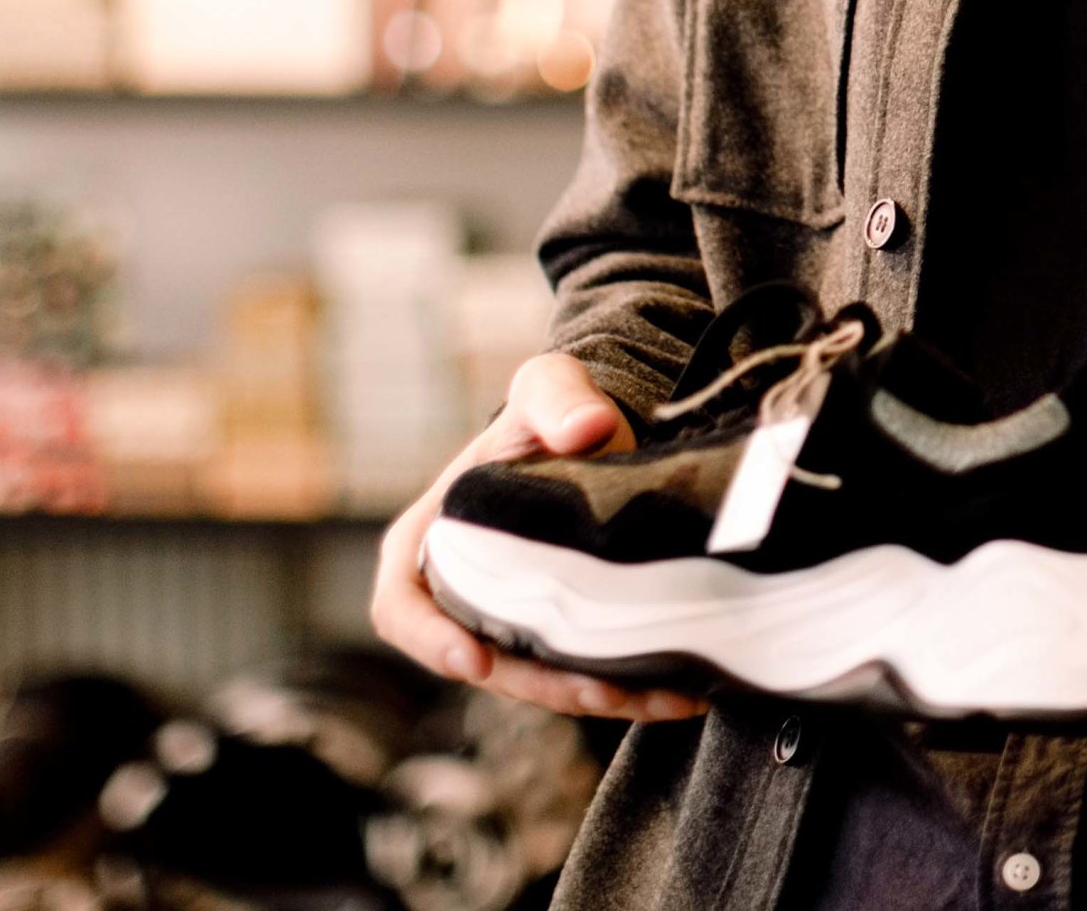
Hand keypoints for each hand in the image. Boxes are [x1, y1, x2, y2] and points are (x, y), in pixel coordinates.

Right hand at [370, 350, 705, 722]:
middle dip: (543, 686)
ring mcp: (514, 622)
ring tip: (661, 698)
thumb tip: (587, 428)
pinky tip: (685, 691)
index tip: (474, 662)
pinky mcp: (564, 635)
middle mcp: (463, 595)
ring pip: (544, 680)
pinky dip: (630, 688)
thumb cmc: (555, 407)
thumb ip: (559, 399)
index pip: (402, 606)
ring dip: (597, 697)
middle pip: (487, 663)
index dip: (430, 640)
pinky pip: (586, 673)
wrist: (604, 430)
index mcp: (429, 540)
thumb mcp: (549, 388)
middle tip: (600, 694)